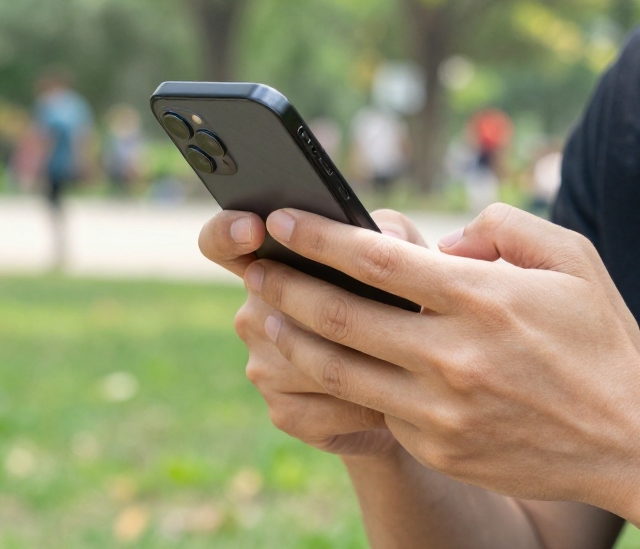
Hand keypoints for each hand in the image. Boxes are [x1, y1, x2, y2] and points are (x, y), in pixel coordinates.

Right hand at [200, 208, 431, 457]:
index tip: (255, 228)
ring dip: (358, 365)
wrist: (417, 384)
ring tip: (405, 363)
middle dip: (338, 313)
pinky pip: (319, 407)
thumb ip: (395, 234)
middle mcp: (255, 315)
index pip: (222, 242)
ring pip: (304, 361)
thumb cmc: (406, 302)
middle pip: (279, 309)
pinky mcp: (283, 411)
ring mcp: (263, 366)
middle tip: (390, 315)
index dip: (227, 231)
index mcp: (272, 266)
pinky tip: (390, 401)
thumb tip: (386, 237)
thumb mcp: (408, 257)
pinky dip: (361, 405)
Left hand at [248, 203, 639, 507]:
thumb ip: (504, 227)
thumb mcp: (573, 257)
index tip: (280, 217)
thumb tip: (443, 242)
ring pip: (340, 371)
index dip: (319, 237)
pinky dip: (342, 385)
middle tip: (251, 266)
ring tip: (263, 319)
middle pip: (340, 315)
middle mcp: (453, 356)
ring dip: (292, 340)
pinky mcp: (439, 448)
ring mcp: (441, 411)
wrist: (632, 440)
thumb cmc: (601, 339)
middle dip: (284, 285)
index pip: (376, 260)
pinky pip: (376, 409)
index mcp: (482, 299)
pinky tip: (323, 366)